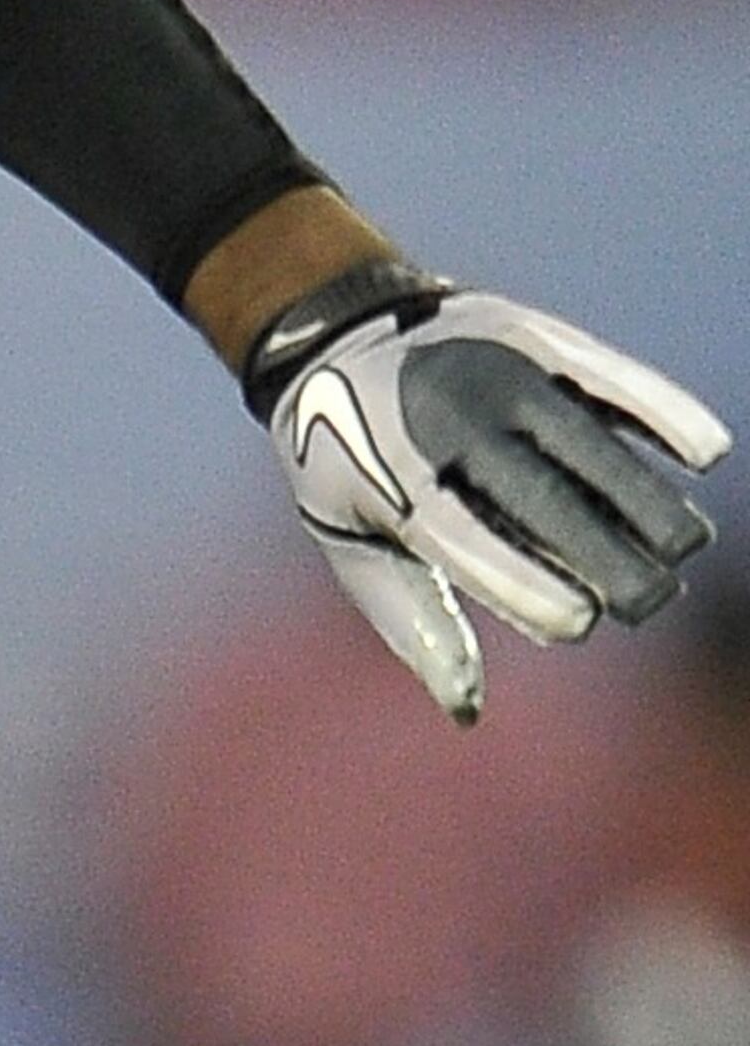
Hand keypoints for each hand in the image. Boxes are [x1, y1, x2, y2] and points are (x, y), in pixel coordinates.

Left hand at [245, 264, 724, 720]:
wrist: (339, 336)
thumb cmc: (350, 466)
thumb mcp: (354, 543)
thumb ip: (412, 621)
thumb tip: (467, 709)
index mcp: (394, 478)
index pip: (463, 538)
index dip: (520, 581)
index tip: (580, 622)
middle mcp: (446, 420)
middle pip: (538, 494)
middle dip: (601, 549)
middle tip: (653, 601)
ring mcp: (496, 372)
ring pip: (584, 439)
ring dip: (642, 493)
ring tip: (686, 546)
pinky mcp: (537, 339)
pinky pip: (608, 376)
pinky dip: (660, 408)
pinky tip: (706, 451)